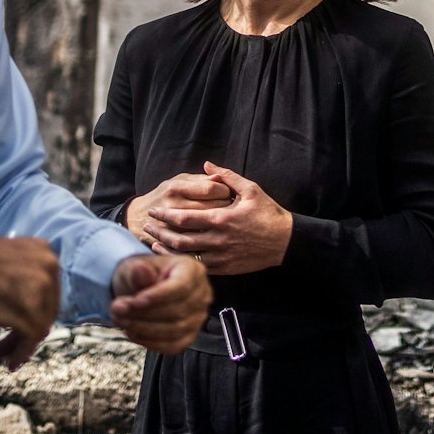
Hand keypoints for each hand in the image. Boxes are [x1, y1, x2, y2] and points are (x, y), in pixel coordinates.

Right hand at [0, 234, 60, 370]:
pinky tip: (9, 362)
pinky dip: (20, 354)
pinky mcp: (31, 314)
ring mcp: (42, 291)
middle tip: (8, 342)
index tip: (18, 321)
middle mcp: (49, 267)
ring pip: (38, 324)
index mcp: (42, 251)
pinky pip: (30, 340)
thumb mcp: (3, 258)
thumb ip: (20, 274)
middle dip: (27, 326)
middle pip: (45, 307)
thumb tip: (22, 299)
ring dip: (20, 343)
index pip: (45, 287)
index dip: (34, 307)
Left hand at [110, 253, 210, 353]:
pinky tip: (132, 333)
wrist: (140, 289)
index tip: (135, 301)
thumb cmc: (140, 275)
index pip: (181, 285)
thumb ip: (137, 272)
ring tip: (120, 320)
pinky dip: (151, 342)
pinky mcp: (189, 336)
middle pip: (177, 310)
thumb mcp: (133, 267)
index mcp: (192, 270)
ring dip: (144, 328)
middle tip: (117, 310)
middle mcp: (202, 294)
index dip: (159, 295)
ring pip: (175, 329)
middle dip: (144, 313)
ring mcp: (198, 317)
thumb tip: (141, 270)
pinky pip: (173, 345)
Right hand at [122, 173, 233, 243]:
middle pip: (212, 208)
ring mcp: (172, 225)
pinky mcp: (171, 242)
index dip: (226, 191)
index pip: (212, 188)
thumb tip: (220, 178)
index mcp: (177, 187)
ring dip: (220, 227)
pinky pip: (196, 244)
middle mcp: (173, 205)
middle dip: (227, 209)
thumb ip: (200, 179)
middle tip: (232, 209)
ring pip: (206, 228)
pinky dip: (209, 242)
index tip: (229, 194)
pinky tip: (213, 238)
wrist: (137, 218)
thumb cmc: (165, 195)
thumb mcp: (178, 181)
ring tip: (224, 222)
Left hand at [141, 162, 293, 274]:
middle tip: (147, 227)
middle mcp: (218, 239)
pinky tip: (174, 257)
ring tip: (153, 243)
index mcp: (221, 219)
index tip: (154, 211)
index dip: (165, 216)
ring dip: (166, 250)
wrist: (286, 241)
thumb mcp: (250, 189)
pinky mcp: (225, 268)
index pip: (184, 218)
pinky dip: (183, 262)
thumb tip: (207, 165)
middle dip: (159, 232)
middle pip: (179, 238)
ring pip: (186, 256)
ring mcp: (221, 256)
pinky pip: (198, 267)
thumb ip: (226, 177)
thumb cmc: (268, 213)